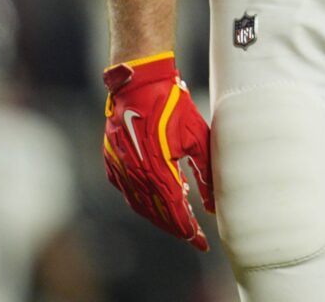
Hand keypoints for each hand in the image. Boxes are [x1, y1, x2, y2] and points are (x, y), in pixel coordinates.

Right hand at [102, 52, 214, 249]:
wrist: (139, 83)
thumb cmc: (172, 105)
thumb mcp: (197, 137)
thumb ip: (206, 172)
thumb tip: (212, 202)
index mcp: (157, 169)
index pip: (175, 211)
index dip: (188, 229)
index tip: (201, 242)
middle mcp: (135, 174)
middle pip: (156, 213)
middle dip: (175, 228)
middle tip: (192, 236)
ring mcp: (120, 169)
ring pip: (140, 205)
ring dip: (159, 217)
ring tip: (178, 222)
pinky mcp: (112, 162)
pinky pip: (127, 191)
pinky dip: (143, 201)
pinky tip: (157, 200)